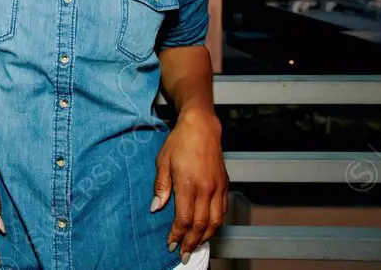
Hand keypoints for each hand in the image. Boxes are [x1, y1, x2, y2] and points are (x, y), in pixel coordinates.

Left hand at [151, 107, 227, 262]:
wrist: (202, 127)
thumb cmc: (180, 141)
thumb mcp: (163, 161)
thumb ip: (161, 186)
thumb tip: (156, 207)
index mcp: (189, 184)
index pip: (184, 219)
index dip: (177, 235)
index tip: (170, 244)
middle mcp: (206, 189)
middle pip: (200, 225)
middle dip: (192, 242)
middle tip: (184, 254)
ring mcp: (218, 188)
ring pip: (215, 221)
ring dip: (205, 237)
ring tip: (196, 245)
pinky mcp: (225, 185)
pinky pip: (223, 211)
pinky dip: (216, 224)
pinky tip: (208, 228)